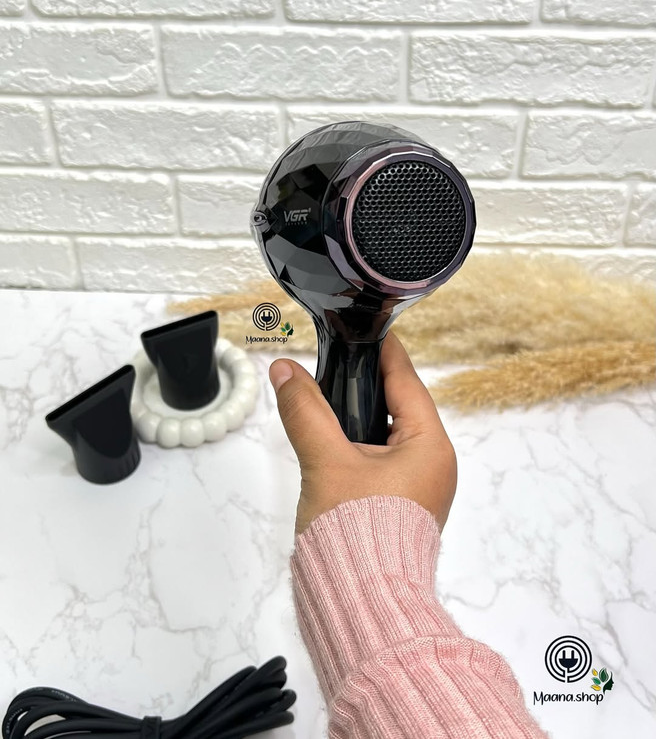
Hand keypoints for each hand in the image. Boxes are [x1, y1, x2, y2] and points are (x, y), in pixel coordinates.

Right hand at [268, 331, 456, 535]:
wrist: (363, 606)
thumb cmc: (356, 535)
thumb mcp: (326, 462)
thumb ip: (305, 412)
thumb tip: (285, 371)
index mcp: (429, 447)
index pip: (407, 382)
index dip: (385, 353)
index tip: (369, 329)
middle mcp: (432, 466)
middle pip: (399, 409)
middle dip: (365, 389)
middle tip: (334, 364)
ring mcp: (418, 490)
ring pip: (387, 438)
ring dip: (358, 422)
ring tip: (326, 400)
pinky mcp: (400, 509)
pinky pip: (382, 464)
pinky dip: (358, 449)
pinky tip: (332, 445)